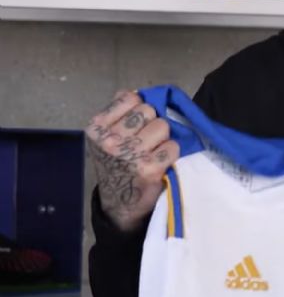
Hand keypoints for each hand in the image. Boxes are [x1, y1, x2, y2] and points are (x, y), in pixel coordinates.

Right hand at [85, 90, 178, 231]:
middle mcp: (109, 140)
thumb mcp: (106, 136)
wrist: (119, 204)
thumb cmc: (116, 165)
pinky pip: (173, 146)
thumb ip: (119, 112)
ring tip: (154, 151)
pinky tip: (162, 161)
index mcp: (96, 127)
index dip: (140, 109)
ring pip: (163, 125)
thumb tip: (139, 92)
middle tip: (147, 140)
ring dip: (164, 137)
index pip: (131, 98)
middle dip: (153, 122)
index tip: (137, 125)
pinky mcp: (148, 168)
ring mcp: (129, 154)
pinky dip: (172, 152)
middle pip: (149, 110)